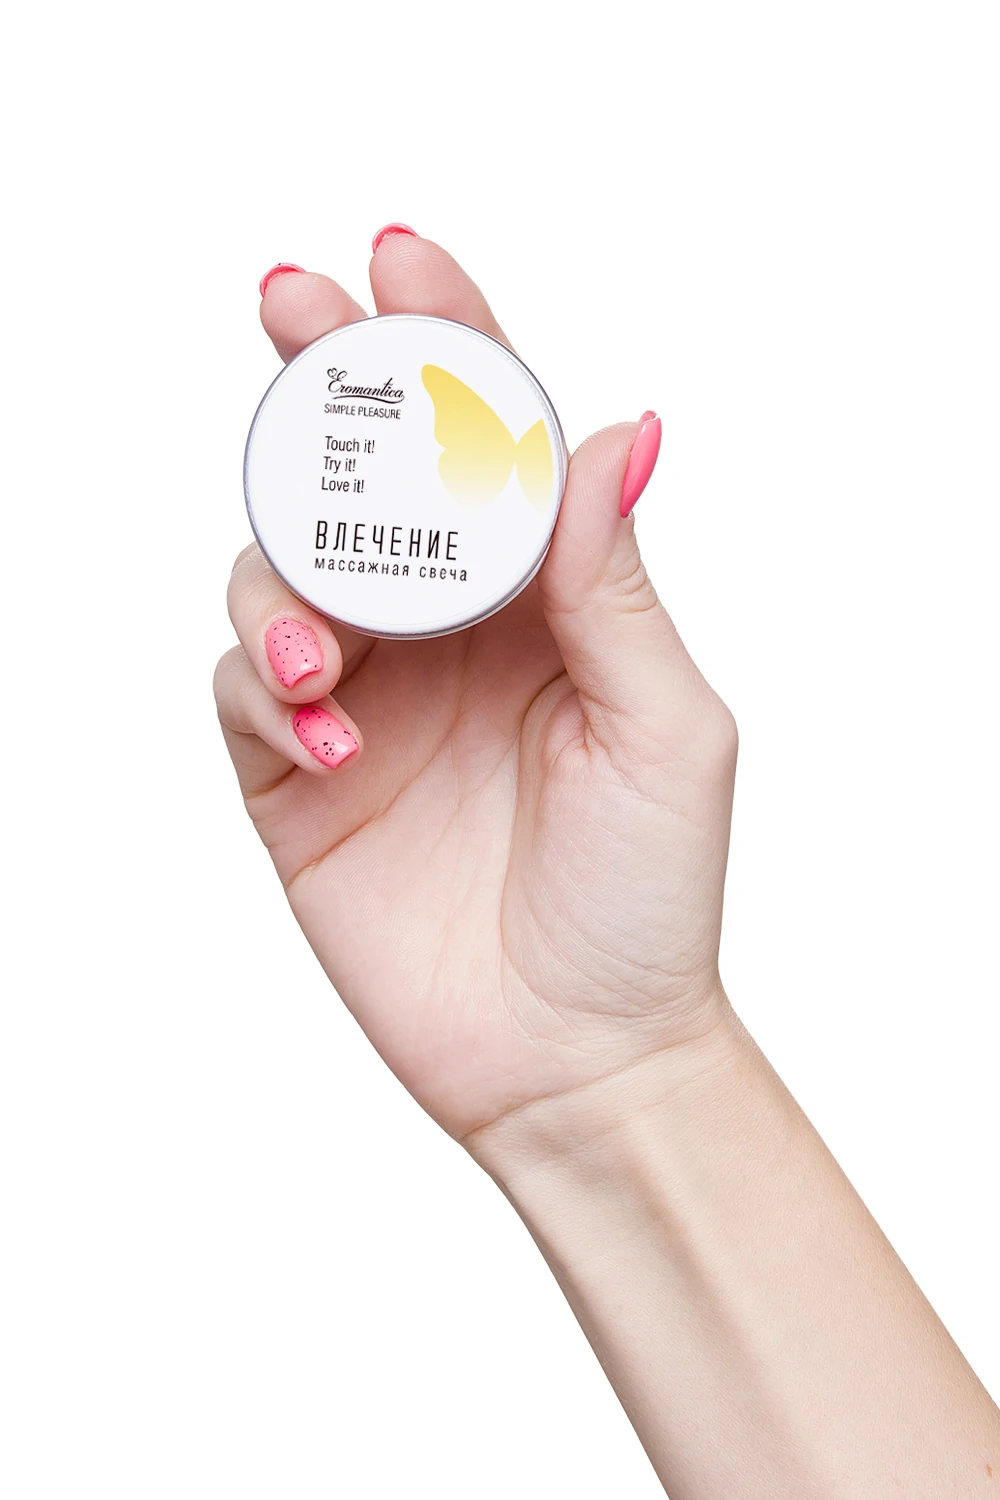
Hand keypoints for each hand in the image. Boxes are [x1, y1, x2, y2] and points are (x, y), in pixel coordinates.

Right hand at [215, 230, 737, 1142]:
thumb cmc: (644, 898)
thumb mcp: (660, 727)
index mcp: (541, 602)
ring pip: (278, 567)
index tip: (399, 258)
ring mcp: (367, 698)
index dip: (442, 344)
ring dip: (285, 572)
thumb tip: (616, 428)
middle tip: (292, 306)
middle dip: (324, 381)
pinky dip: (269, 687)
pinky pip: (245, 689)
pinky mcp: (300, 773)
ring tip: (332, 651)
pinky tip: (334, 733)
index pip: (486, 446)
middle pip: (364, 476)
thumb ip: (613, 582)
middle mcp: (446, 633)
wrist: (575, 1054)